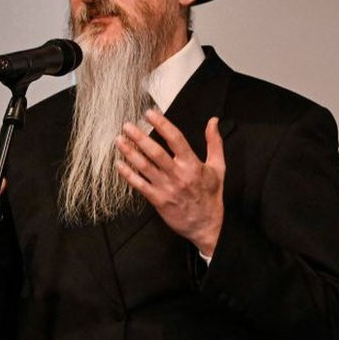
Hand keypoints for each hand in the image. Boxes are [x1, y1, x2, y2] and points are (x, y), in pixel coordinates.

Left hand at [115, 110, 224, 255]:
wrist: (206, 226)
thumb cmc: (211, 196)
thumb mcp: (218, 168)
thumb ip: (215, 143)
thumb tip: (213, 121)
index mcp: (193, 165)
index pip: (176, 139)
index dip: (162, 124)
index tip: (150, 113)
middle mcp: (178, 175)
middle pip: (156, 152)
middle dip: (140, 137)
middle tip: (127, 125)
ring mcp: (166, 188)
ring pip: (145, 167)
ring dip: (130, 153)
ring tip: (119, 140)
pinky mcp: (158, 201)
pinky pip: (140, 185)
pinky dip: (128, 174)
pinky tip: (119, 164)